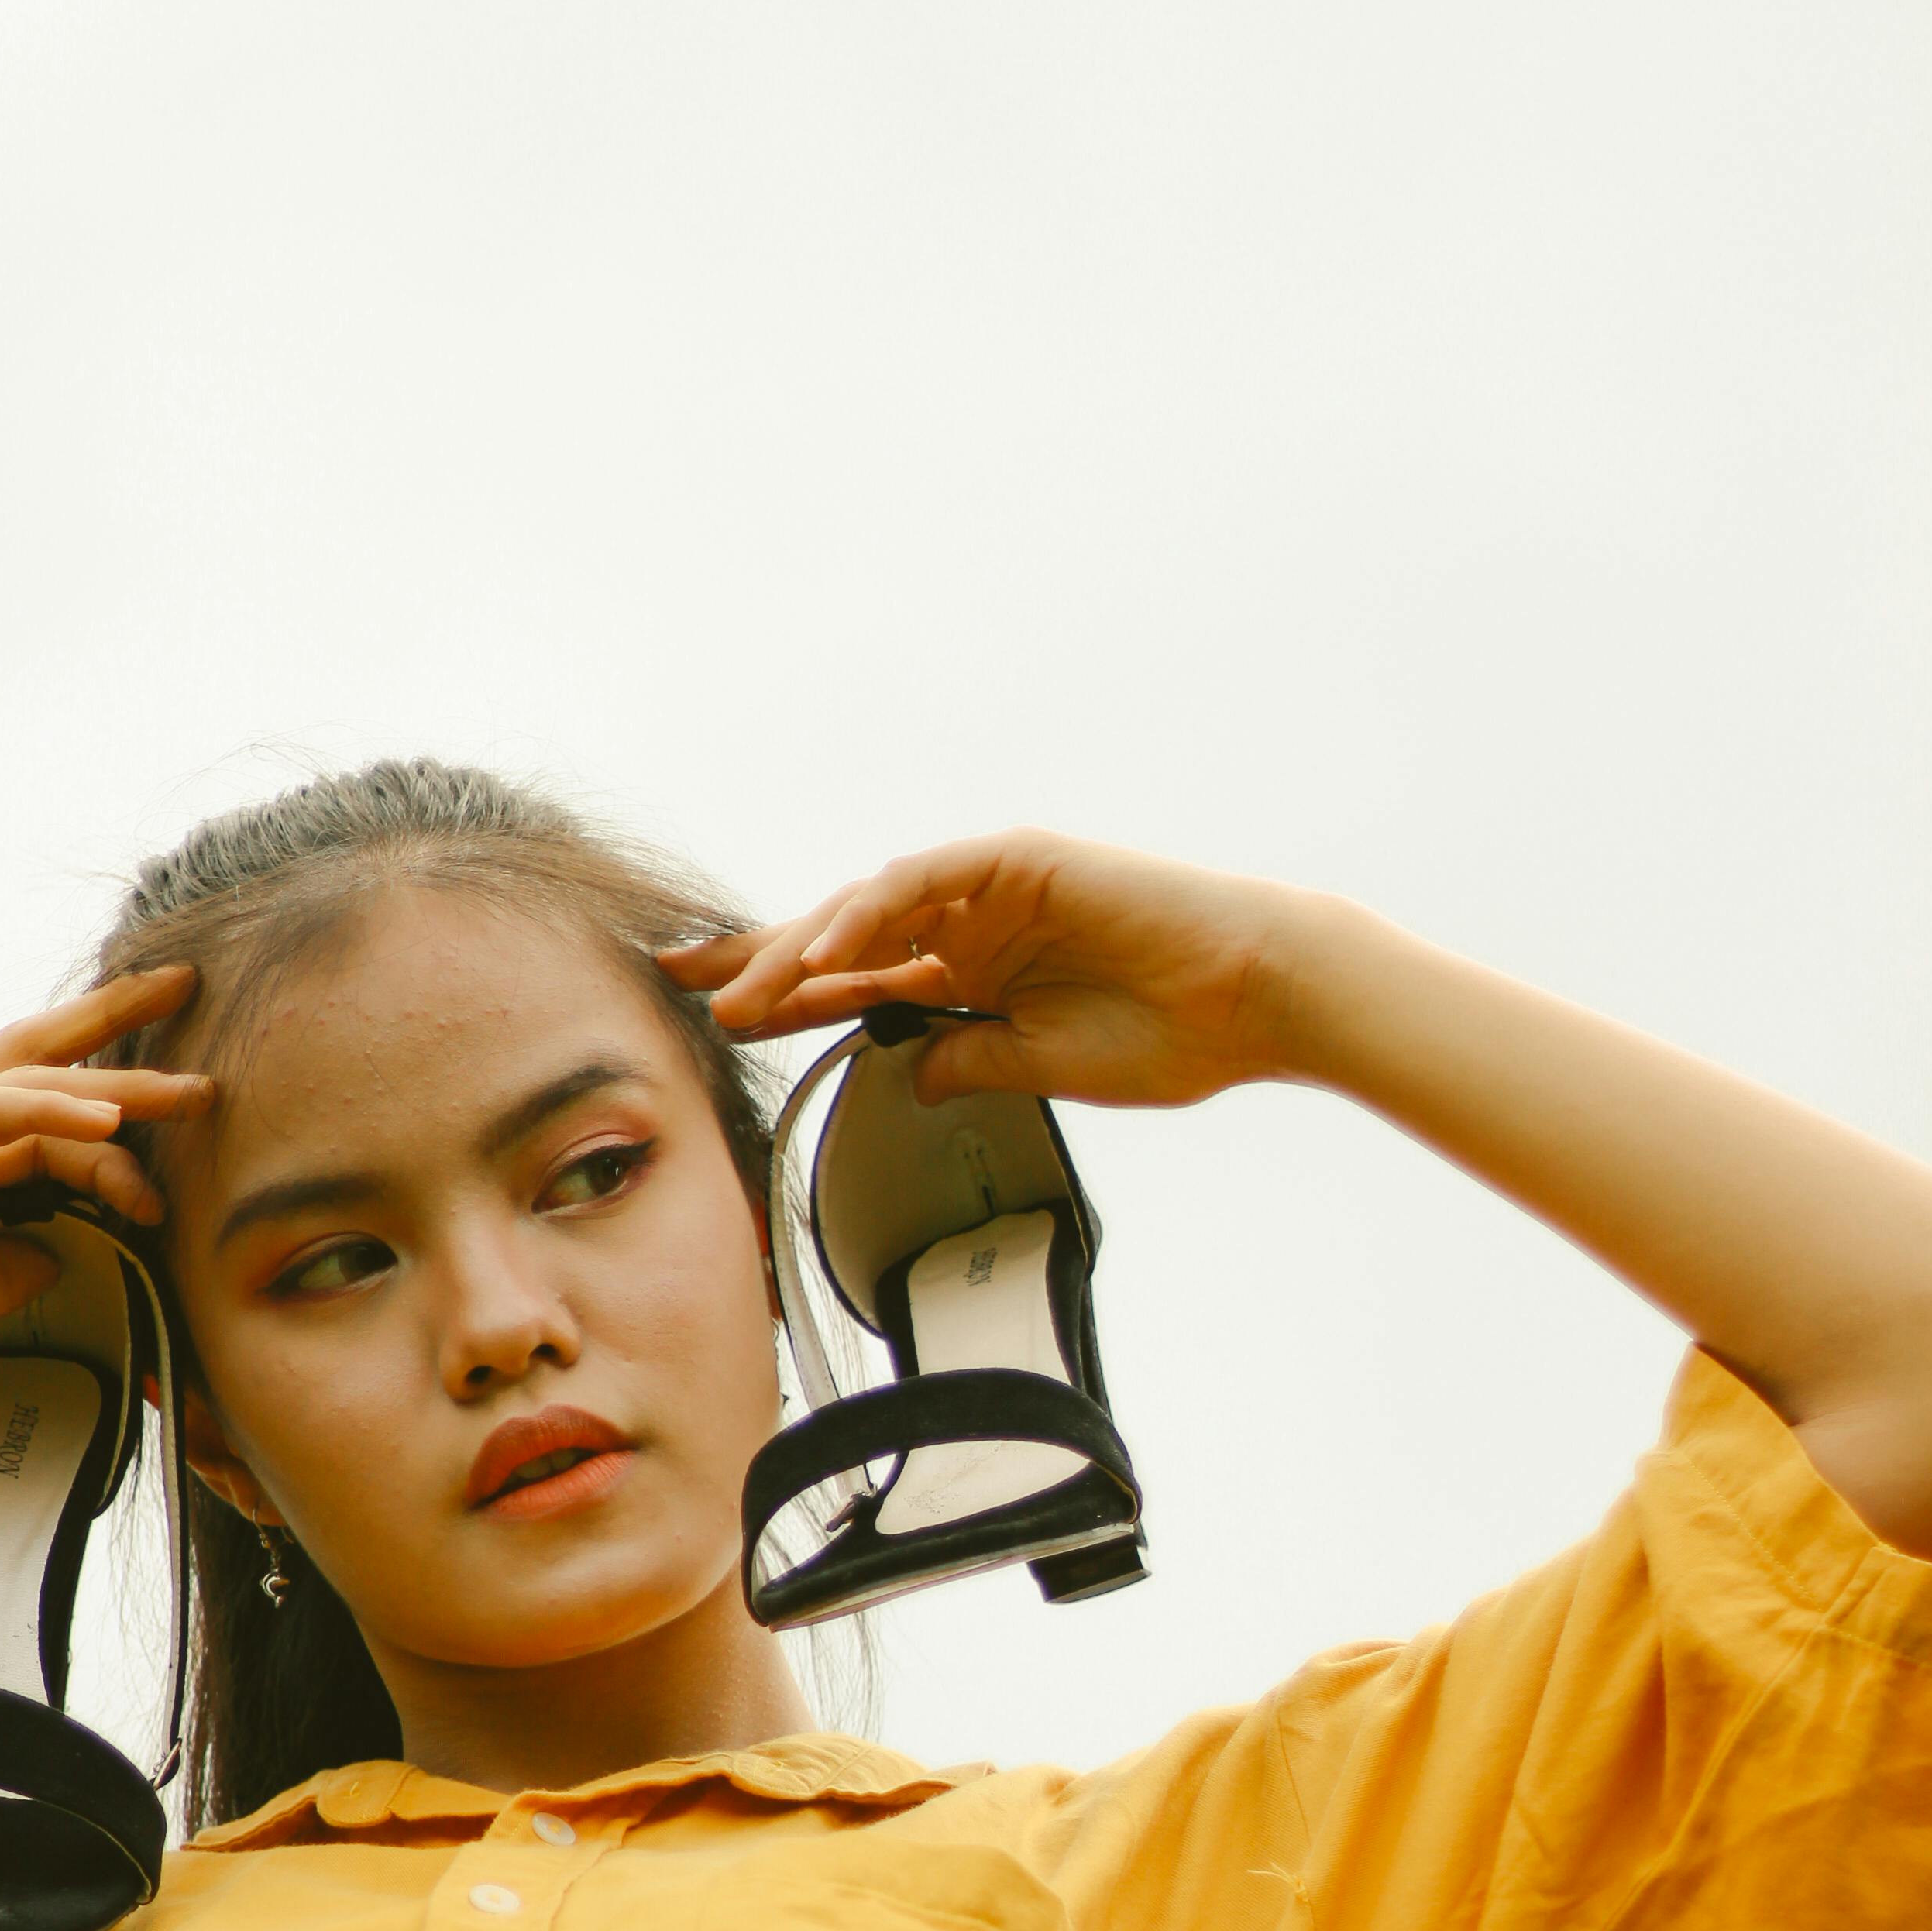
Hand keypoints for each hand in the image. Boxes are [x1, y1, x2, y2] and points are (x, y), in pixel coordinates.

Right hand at [0, 966, 213, 1462]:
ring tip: (184, 1087)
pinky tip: (104, 1115)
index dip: (111, 1130)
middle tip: (186, 991)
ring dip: (108, 1078)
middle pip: (31, 1065)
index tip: (171, 1176)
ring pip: (18, 1083)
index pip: (37, 1128)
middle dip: (112, 1027)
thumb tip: (53, 1252)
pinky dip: (44, 1109)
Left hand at [665, 829, 1336, 1108]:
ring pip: (866, 910)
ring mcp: (990, 885)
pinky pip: (918, 885)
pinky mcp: (1014, 858)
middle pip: (842, 938)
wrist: (1252, 1002)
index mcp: (974, 972)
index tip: (712, 1016)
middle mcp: (971, 922)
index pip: (856, 983)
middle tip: (679, 980)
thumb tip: (905, 1072)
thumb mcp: (1036, 1069)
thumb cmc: (1169, 1036)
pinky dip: (865, 918)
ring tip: (738, 991)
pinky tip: (821, 957)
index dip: (783, 995)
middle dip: (758, 959)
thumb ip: (964, 1063)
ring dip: (798, 949)